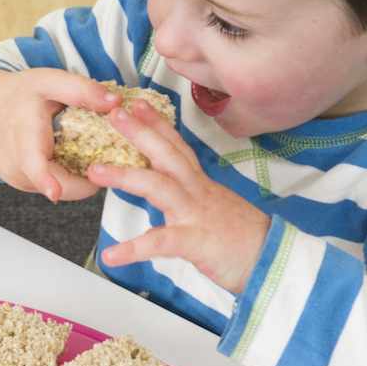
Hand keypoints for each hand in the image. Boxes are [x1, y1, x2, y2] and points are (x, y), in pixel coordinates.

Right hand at [0, 68, 124, 201]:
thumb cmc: (19, 94)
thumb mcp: (48, 81)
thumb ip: (81, 90)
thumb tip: (115, 103)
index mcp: (23, 132)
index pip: (32, 162)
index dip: (45, 180)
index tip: (54, 193)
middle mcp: (16, 162)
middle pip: (59, 184)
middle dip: (88, 176)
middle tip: (107, 155)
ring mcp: (18, 177)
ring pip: (61, 188)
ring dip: (80, 176)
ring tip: (87, 151)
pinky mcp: (23, 185)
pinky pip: (55, 187)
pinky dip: (68, 176)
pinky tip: (69, 156)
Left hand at [88, 101, 271, 294]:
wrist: (272, 262)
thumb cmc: (241, 239)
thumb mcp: (213, 208)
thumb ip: (190, 195)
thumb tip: (169, 188)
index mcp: (200, 184)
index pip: (176, 146)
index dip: (156, 123)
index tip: (137, 103)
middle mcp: (197, 191)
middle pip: (166, 153)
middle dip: (139, 131)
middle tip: (113, 113)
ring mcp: (196, 214)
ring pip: (159, 187)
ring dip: (125, 176)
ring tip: (94, 171)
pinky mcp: (196, 241)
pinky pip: (161, 243)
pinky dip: (134, 249)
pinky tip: (112, 256)